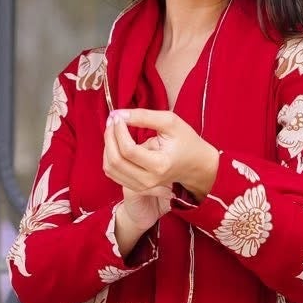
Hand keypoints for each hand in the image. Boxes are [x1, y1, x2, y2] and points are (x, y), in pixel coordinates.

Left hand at [104, 107, 219, 200]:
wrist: (196, 164)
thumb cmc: (185, 140)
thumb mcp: (170, 121)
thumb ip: (144, 116)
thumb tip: (118, 114)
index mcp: (160, 165)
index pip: (128, 150)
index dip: (118, 131)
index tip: (118, 116)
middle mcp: (149, 180)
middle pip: (116, 161)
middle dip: (109, 137)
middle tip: (113, 120)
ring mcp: (142, 186)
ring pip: (110, 169)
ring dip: (107, 146)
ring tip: (114, 130)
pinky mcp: (136, 187)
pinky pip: (113, 173)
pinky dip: (109, 156)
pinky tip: (116, 143)